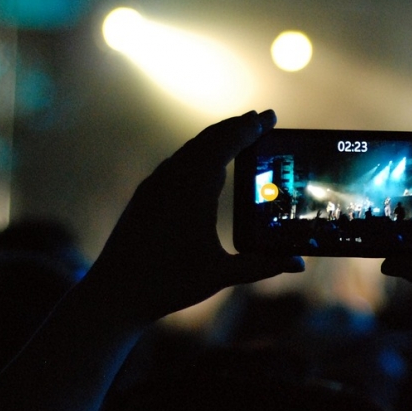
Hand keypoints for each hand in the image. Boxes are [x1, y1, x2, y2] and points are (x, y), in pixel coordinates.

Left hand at [88, 110, 303, 325]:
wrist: (113, 293)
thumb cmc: (167, 284)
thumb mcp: (220, 275)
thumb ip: (262, 266)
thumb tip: (298, 263)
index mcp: (193, 190)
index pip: (226, 145)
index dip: (250, 129)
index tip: (270, 117)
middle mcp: (172, 179)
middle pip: (209, 139)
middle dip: (237, 126)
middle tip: (261, 119)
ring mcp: (156, 184)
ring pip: (191, 149)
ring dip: (217, 138)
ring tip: (238, 134)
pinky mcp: (146, 194)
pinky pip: (176, 162)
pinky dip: (198, 152)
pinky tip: (204, 163)